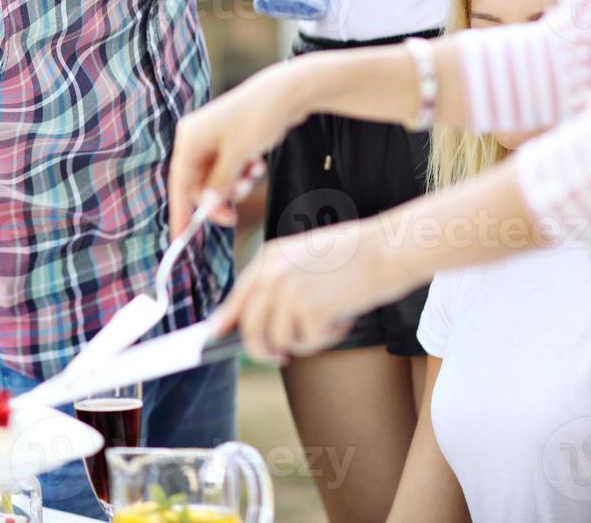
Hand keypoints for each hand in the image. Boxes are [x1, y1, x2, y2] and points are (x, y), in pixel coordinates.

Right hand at [168, 62, 307, 239]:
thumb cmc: (258, 117)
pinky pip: (228, 169)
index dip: (180, 211)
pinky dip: (242, 174)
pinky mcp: (229, 141)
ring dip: (233, 186)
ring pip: (215, 179)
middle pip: (197, 183)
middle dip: (216, 199)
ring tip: (252, 177)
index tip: (181, 237)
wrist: (287, 91)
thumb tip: (205, 208)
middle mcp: (196, 138)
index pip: (179, 182)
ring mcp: (213, 139)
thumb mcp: (238, 155)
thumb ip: (219, 184)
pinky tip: (256, 165)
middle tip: (232, 217)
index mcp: (189, 138)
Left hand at [211, 221, 399, 361]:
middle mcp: (272, 273)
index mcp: (270, 257)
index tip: (217, 334)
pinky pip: (308, 342)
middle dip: (261, 349)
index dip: (227, 318)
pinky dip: (328, 338)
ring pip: (280, 340)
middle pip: (250, 325)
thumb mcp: (307, 260)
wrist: (389, 248)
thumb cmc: (357, 257)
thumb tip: (261, 324)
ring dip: (306, 341)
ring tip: (333, 321)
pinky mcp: (309, 308)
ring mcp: (288, 291)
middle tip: (278, 358)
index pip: (239, 294)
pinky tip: (346, 318)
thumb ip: (281, 283)